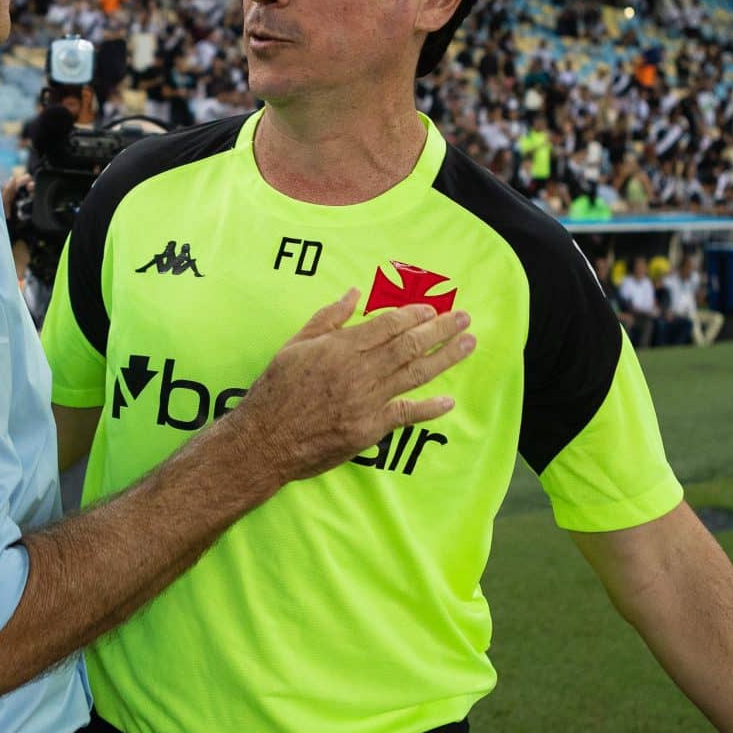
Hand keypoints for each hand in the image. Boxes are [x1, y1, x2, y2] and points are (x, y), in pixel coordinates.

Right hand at [229, 289, 472, 486]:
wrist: (264, 439)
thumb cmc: (275, 390)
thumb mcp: (294, 345)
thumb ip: (327, 318)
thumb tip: (353, 293)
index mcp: (339, 347)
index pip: (386, 325)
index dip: (413, 315)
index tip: (431, 309)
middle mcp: (357, 371)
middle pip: (408, 345)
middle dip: (440, 329)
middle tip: (464, 318)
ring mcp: (365, 401)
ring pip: (414, 374)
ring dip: (445, 358)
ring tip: (468, 345)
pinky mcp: (368, 429)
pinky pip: (405, 415)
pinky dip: (429, 408)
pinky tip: (449, 401)